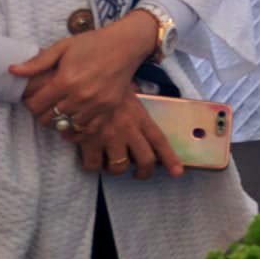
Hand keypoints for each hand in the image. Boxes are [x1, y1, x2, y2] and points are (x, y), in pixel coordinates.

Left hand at [10, 11, 158, 132]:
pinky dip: (77, 129)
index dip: (29, 103)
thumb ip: (38, 62)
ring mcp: (95, 104)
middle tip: (46, 103)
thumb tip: (12, 71)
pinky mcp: (108, 108)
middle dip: (42, 113)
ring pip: (66, 126)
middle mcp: (80, 96)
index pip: (35, 105)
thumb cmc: (93, 43)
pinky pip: (87, 129)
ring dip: (59, 120)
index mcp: (65, 80)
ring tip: (59, 110)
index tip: (33, 97)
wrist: (126, 44)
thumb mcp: (63, 47)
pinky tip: (73, 121)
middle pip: (48, 119)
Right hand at [70, 96, 184, 179]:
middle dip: (143, 172)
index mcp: (140, 117)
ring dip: (115, 169)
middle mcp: (129, 129)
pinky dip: (92, 165)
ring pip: (119, 167)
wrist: (82, 85)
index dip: (170, 158)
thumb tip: (142, 115)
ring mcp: (110, 137)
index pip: (159, 140)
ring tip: (110, 162)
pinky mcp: (89, 142)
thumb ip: (137, 110)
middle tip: (138, 174)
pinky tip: (90, 158)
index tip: (177, 172)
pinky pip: (93, 165)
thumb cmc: (107, 88)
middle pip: (145, 160)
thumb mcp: (129, 94)